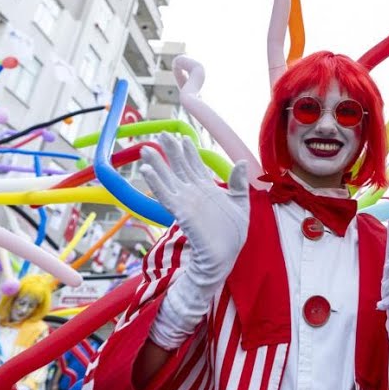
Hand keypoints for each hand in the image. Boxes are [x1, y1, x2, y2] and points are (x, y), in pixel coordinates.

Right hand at [139, 135, 250, 289]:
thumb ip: (238, 183)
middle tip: (162, 133)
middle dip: (171, 150)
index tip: (184, 137)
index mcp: (208, 188)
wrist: (224, 256)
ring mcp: (186, 200)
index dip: (190, 151)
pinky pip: (165, 194)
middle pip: (179, 166)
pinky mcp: (180, 210)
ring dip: (157, 163)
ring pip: (168, 177)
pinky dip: (156, 182)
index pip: (196, 165)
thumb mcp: (241, 204)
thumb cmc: (232, 234)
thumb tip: (241, 162)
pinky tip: (147, 170)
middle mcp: (194, 192)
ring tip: (146, 149)